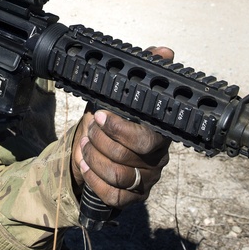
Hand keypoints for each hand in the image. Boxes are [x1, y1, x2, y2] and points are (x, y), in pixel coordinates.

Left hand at [71, 47, 173, 208]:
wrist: (103, 152)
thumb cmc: (115, 122)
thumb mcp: (123, 96)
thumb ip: (142, 73)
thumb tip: (164, 51)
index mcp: (158, 134)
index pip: (144, 138)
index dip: (118, 129)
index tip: (98, 115)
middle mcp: (157, 160)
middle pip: (125, 157)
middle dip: (100, 141)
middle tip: (88, 129)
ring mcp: (146, 181)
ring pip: (118, 176)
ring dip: (94, 158)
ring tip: (84, 145)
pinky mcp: (134, 198)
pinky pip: (115, 196)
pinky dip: (95, 181)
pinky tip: (85, 166)